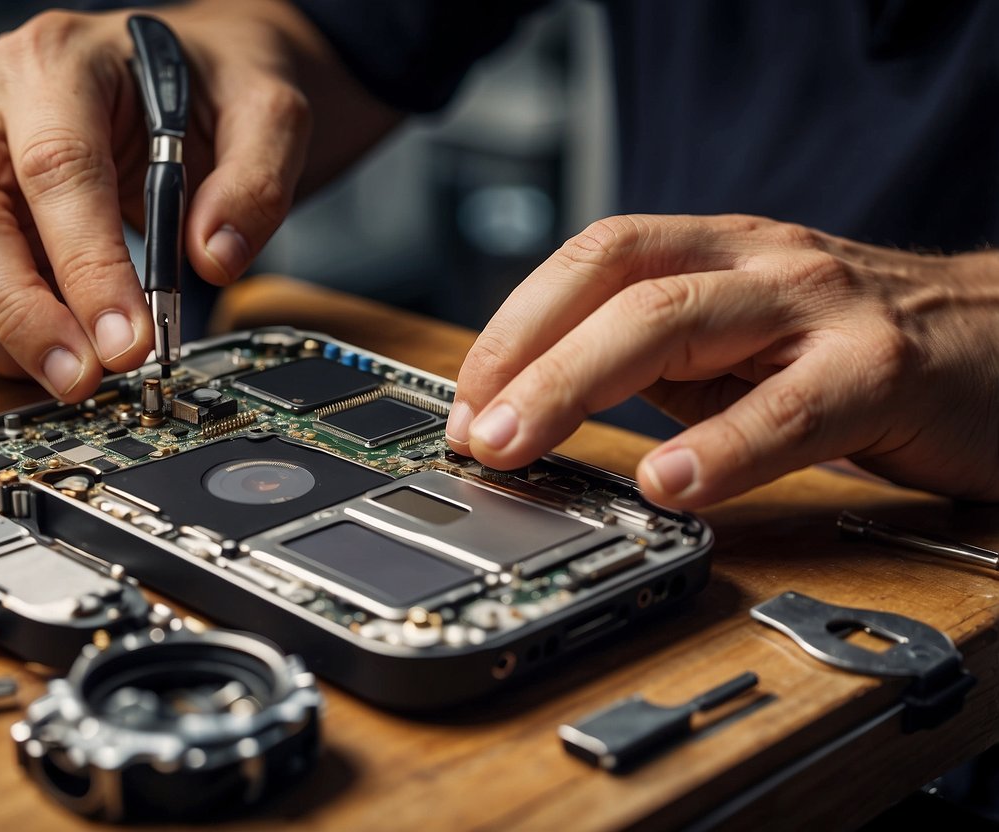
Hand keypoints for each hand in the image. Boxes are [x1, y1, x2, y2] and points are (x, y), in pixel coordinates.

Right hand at [0, 2, 396, 400]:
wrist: (177, 75)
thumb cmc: (209, 86)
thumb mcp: (267, 109)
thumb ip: (256, 180)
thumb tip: (216, 258)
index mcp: (56, 64)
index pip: (56, 173)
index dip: (88, 269)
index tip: (130, 343)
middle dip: (25, 321)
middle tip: (86, 381)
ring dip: (1, 342)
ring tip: (77, 375)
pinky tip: (47, 357)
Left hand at [447, 214, 998, 507]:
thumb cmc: (854, 344)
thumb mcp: (737, 338)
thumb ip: (653, 364)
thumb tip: (536, 410)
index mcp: (713, 253)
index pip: (591, 260)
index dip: (513, 325)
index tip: (465, 397)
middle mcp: (756, 263)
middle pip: (616, 287)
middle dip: (525, 361)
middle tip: (473, 434)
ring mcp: (819, 307)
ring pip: (677, 323)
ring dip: (578, 387)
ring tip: (521, 449)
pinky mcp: (883, 367)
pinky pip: (792, 405)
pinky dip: (722, 446)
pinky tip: (670, 483)